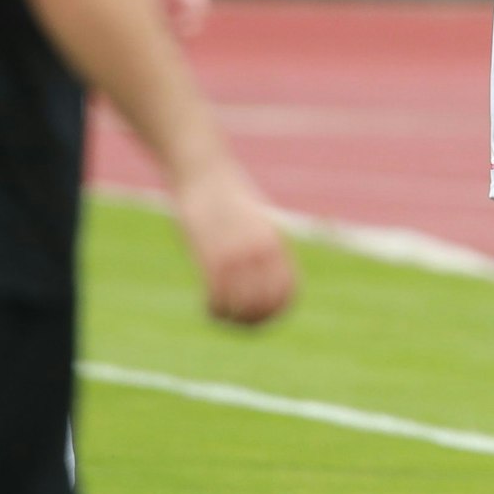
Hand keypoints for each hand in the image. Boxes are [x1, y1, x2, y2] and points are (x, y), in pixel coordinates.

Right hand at [172, 160, 295, 325]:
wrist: (205, 171)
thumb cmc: (227, 196)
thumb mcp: (254, 219)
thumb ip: (261, 244)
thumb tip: (264, 265)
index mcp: (275, 243)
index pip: (288, 290)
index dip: (277, 312)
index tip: (261, 318)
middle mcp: (261, 250)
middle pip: (267, 302)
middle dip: (253, 320)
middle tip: (237, 321)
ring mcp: (237, 251)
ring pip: (244, 303)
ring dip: (233, 317)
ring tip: (221, 313)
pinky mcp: (210, 251)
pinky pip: (218, 294)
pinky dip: (214, 309)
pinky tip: (207, 307)